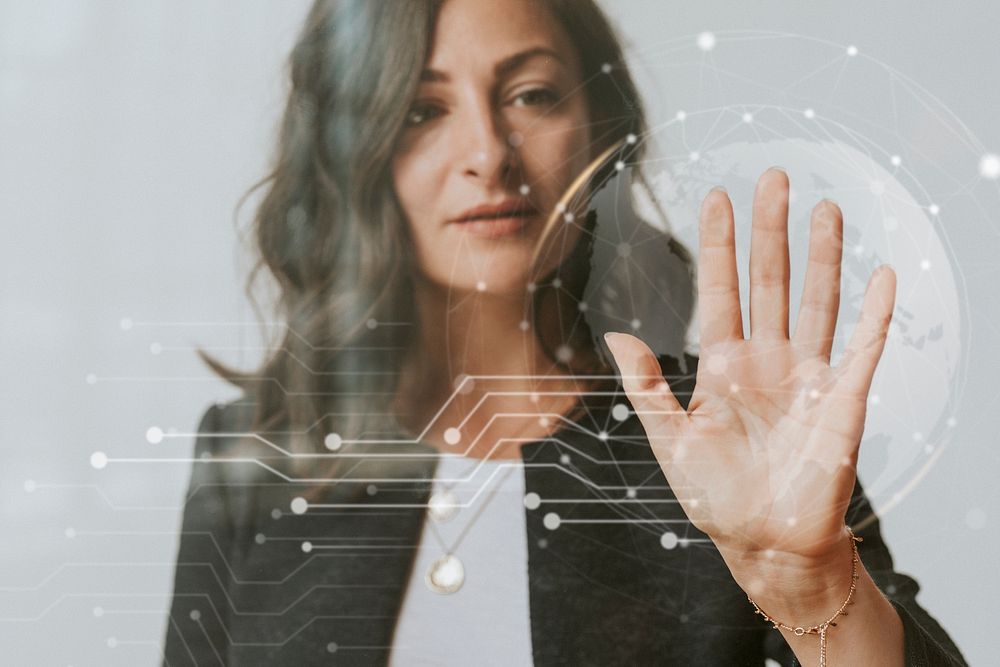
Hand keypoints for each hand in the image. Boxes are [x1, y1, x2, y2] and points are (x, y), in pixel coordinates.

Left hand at [605, 168, 895, 572]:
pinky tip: (882, 273)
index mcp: (723, 365)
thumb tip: (618, 334)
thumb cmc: (715, 496)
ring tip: (824, 207)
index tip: (716, 196)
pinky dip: (875, 313)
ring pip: (815, 302)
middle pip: (769, 281)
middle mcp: (767, 359)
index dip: (719, 245)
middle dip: (771, 229)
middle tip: (774, 177)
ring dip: (821, 256)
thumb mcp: (669, 440)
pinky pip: (864, 349)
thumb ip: (647, 386)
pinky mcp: (844, 401)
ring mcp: (808, 376)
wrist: (763, 543)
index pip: (721, 290)